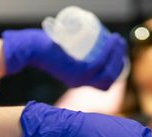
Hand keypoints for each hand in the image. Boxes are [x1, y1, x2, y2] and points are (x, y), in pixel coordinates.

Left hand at [2, 29, 125, 89]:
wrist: (32, 48)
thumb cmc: (47, 47)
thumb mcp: (63, 56)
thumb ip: (72, 56)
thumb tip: (85, 47)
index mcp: (79, 81)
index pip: (107, 82)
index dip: (117, 69)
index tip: (118, 52)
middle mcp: (80, 82)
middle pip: (110, 76)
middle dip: (119, 58)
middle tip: (118, 41)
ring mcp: (78, 77)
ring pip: (107, 70)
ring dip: (116, 54)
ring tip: (116, 39)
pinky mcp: (75, 69)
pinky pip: (98, 64)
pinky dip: (108, 52)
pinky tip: (110, 41)